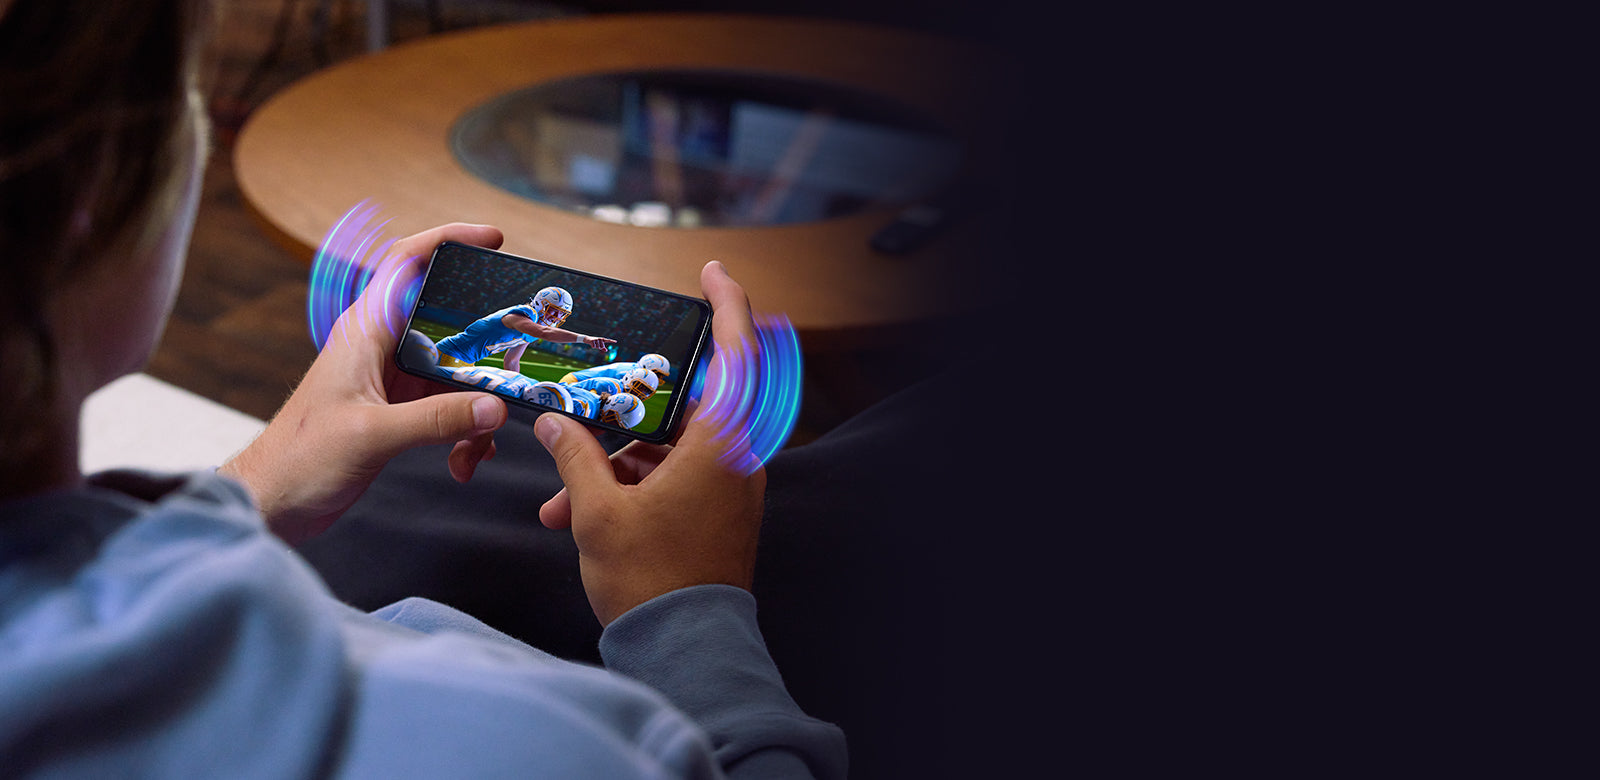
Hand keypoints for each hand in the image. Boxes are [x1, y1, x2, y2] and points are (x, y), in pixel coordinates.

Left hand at [220, 224, 509, 545]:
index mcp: (364, 331)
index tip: (491, 239)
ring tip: (480, 441)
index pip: (406, 264)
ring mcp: (392, 380)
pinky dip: (465, 432)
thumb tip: (493, 407)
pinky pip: (451, 408)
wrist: (274, 503)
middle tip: (519, 358)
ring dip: (477, 406)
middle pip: (448, 321)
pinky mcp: (400, 412)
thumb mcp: (371, 435)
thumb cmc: (299, 459)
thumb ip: (436, 420)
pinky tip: (462, 461)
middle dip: (488, 345)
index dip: (447, 240)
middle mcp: (380, 348)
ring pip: (457, 372)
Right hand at [535, 261, 765, 625]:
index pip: (737, 354)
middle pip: (688, 399)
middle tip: (596, 387)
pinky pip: (672, 476)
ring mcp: (728, 484)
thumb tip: (551, 422)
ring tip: (564, 491)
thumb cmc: (652, 580)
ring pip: (670, 443)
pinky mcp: (716, 510)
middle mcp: (735, 457)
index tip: (712, 272)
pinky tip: (574, 513)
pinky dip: (629, 485)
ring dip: (615, 459)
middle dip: (630, 400)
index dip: (728, 305)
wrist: (685, 649)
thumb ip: (575, 456)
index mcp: (722, 444)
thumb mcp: (599, 512)